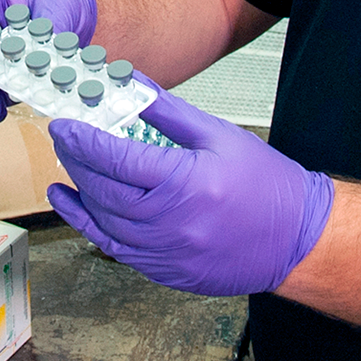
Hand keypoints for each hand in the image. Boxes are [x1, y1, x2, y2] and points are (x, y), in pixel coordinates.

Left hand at [47, 80, 333, 295]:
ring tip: (66, 169)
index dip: (84, 140)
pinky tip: (78, 208)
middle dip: (76, 161)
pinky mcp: (166, 272)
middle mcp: (171, 224)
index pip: (117, 159)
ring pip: (105, 223)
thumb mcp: (219, 136)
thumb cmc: (267, 187)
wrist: (297, 239)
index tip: (65, 125)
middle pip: (104, 190)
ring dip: (80, 194)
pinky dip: (93, 227)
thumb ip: (170, 114)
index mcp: (186, 184)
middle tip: (63, 138)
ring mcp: (167, 254)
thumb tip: (135, 88)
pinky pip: (118, 249)